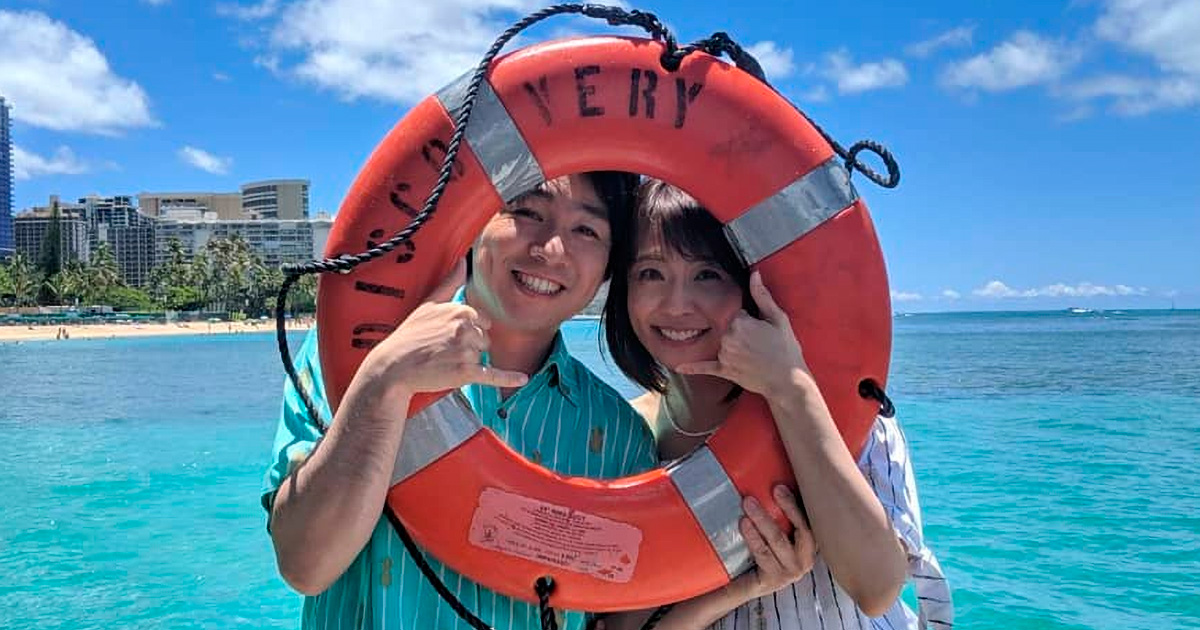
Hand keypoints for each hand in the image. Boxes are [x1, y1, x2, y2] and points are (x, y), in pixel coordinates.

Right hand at [351, 260, 527, 408]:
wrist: (392, 366)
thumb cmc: (409, 336)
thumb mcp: (428, 304)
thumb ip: (450, 283)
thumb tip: (462, 261)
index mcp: (461, 310)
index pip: (482, 321)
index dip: (468, 331)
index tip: (447, 336)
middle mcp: (466, 328)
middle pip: (484, 339)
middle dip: (470, 346)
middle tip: (443, 351)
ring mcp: (466, 350)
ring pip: (483, 356)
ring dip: (469, 361)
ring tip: (444, 362)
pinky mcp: (465, 373)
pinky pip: (493, 375)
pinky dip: (508, 377)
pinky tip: (522, 378)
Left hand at [676, 271, 811, 396]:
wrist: (787, 381)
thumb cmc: (786, 348)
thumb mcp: (778, 318)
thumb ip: (762, 296)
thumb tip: (754, 274)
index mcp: (740, 323)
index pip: (736, 313)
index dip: (749, 320)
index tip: (761, 328)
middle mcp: (728, 338)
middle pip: (727, 328)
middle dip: (741, 333)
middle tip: (760, 343)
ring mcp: (724, 355)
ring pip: (722, 344)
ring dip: (732, 347)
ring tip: (754, 356)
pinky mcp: (724, 370)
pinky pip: (705, 367)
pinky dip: (693, 368)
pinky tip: (680, 367)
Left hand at [731, 485, 815, 600]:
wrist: (753, 582)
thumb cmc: (770, 549)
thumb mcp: (783, 531)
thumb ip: (784, 511)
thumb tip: (775, 477)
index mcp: (812, 543)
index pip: (810, 521)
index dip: (796, 504)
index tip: (779, 487)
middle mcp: (806, 559)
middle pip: (799, 530)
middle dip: (783, 507)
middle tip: (756, 495)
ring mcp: (791, 571)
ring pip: (777, 541)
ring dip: (762, 521)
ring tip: (747, 505)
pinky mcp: (774, 579)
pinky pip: (763, 555)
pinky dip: (753, 538)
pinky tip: (743, 525)